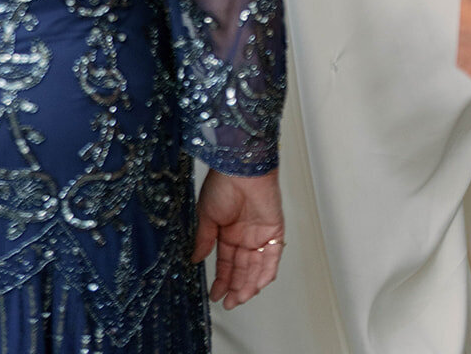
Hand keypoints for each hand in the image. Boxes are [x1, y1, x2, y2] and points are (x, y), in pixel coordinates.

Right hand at [193, 168, 283, 309]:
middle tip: (228, 303)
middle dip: (235, 287)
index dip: (221, 279)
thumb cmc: (222, 184)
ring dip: (249, 284)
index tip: (215, 294)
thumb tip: (195, 259)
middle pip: (242, 268)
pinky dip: (266, 273)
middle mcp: (244, 235)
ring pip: (257, 267)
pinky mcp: (275, 231)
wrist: (241, 169)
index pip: (226, 262)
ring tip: (239, 299)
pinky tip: (256, 286)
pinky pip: (273, 257)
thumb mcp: (206, 215)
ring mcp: (260, 234)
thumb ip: (204, 240)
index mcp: (227, 230)